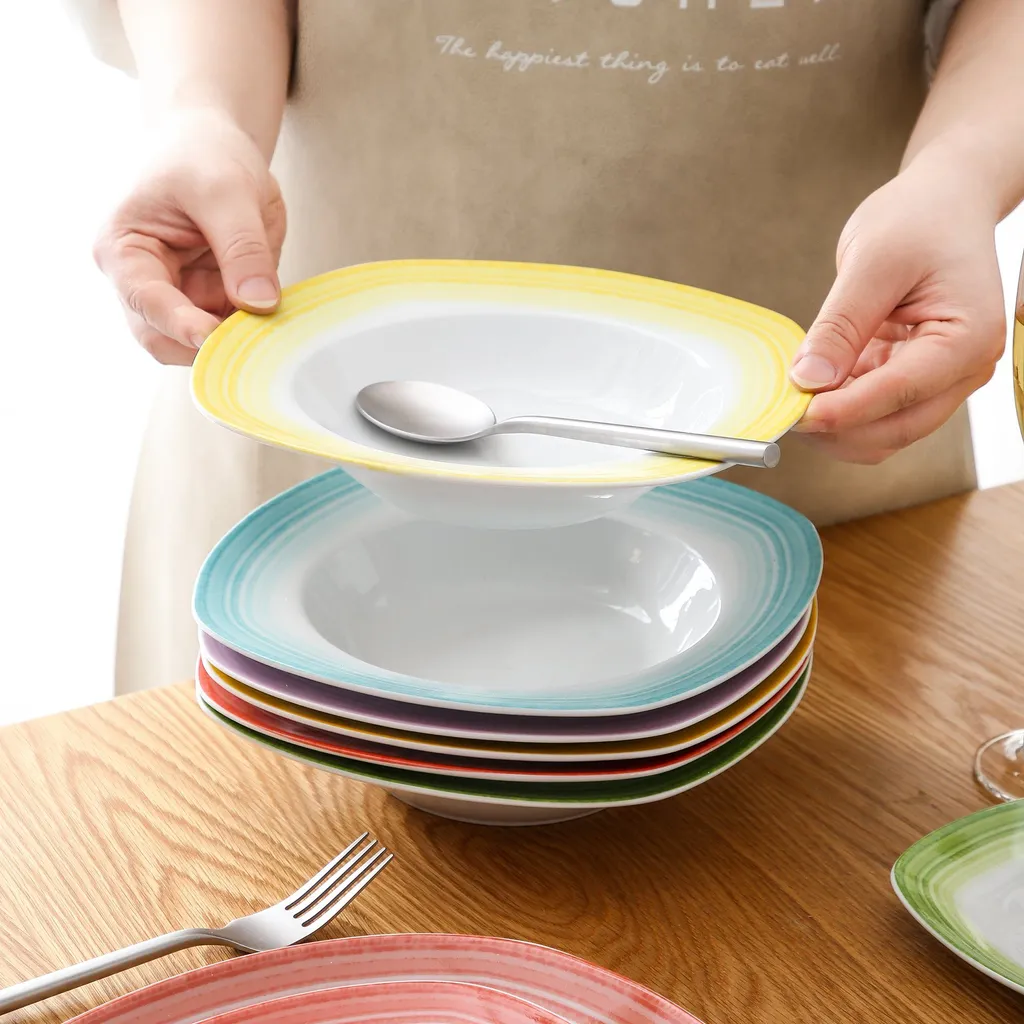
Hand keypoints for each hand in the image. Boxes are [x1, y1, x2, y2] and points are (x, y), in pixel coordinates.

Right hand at [93, 108, 286, 365]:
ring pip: (197, 346)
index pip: (145, 301)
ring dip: (231, 344)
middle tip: (254, 339)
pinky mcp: (209, 304)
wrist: (216, 147)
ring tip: (269, 326)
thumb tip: (259, 303)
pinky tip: (274, 322)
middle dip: (205, 345)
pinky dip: (250, 336)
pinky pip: (228, 335)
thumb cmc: (205, 157)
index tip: (215, 338)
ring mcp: (177, 297)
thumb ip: (242, 248)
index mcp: (123, 250)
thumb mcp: (228, 191)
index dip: (180, 325)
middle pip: (163, 340)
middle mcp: (141, 283)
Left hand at [789, 155, 1006, 463]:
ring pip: (883, 432)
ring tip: (793, 395)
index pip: (899, 393)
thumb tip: (808, 379)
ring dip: (835, 425)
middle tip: (783, 409)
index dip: (842, 411)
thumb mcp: (873, 262)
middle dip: (836, 429)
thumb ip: (841, 325)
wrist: (943, 203)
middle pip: (894, 429)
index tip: (794, 413)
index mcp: (969, 338)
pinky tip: (811, 386)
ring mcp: (942, 380)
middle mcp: (964, 369)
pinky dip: (839, 409)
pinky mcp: (915, 379)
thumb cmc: (920, 220)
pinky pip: (874, 413)